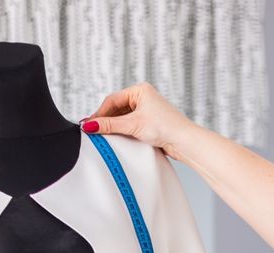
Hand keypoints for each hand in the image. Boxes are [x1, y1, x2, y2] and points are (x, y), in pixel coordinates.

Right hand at [80, 82, 198, 160]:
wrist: (184, 141)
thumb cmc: (165, 127)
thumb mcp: (132, 125)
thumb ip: (109, 125)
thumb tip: (90, 125)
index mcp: (140, 90)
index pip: (112, 100)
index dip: (99, 113)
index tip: (89, 125)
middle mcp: (143, 97)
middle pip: (116, 108)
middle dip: (105, 120)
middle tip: (93, 131)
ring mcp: (147, 110)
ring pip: (123, 117)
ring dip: (114, 126)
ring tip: (104, 135)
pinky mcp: (150, 122)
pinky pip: (130, 124)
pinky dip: (122, 130)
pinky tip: (117, 138)